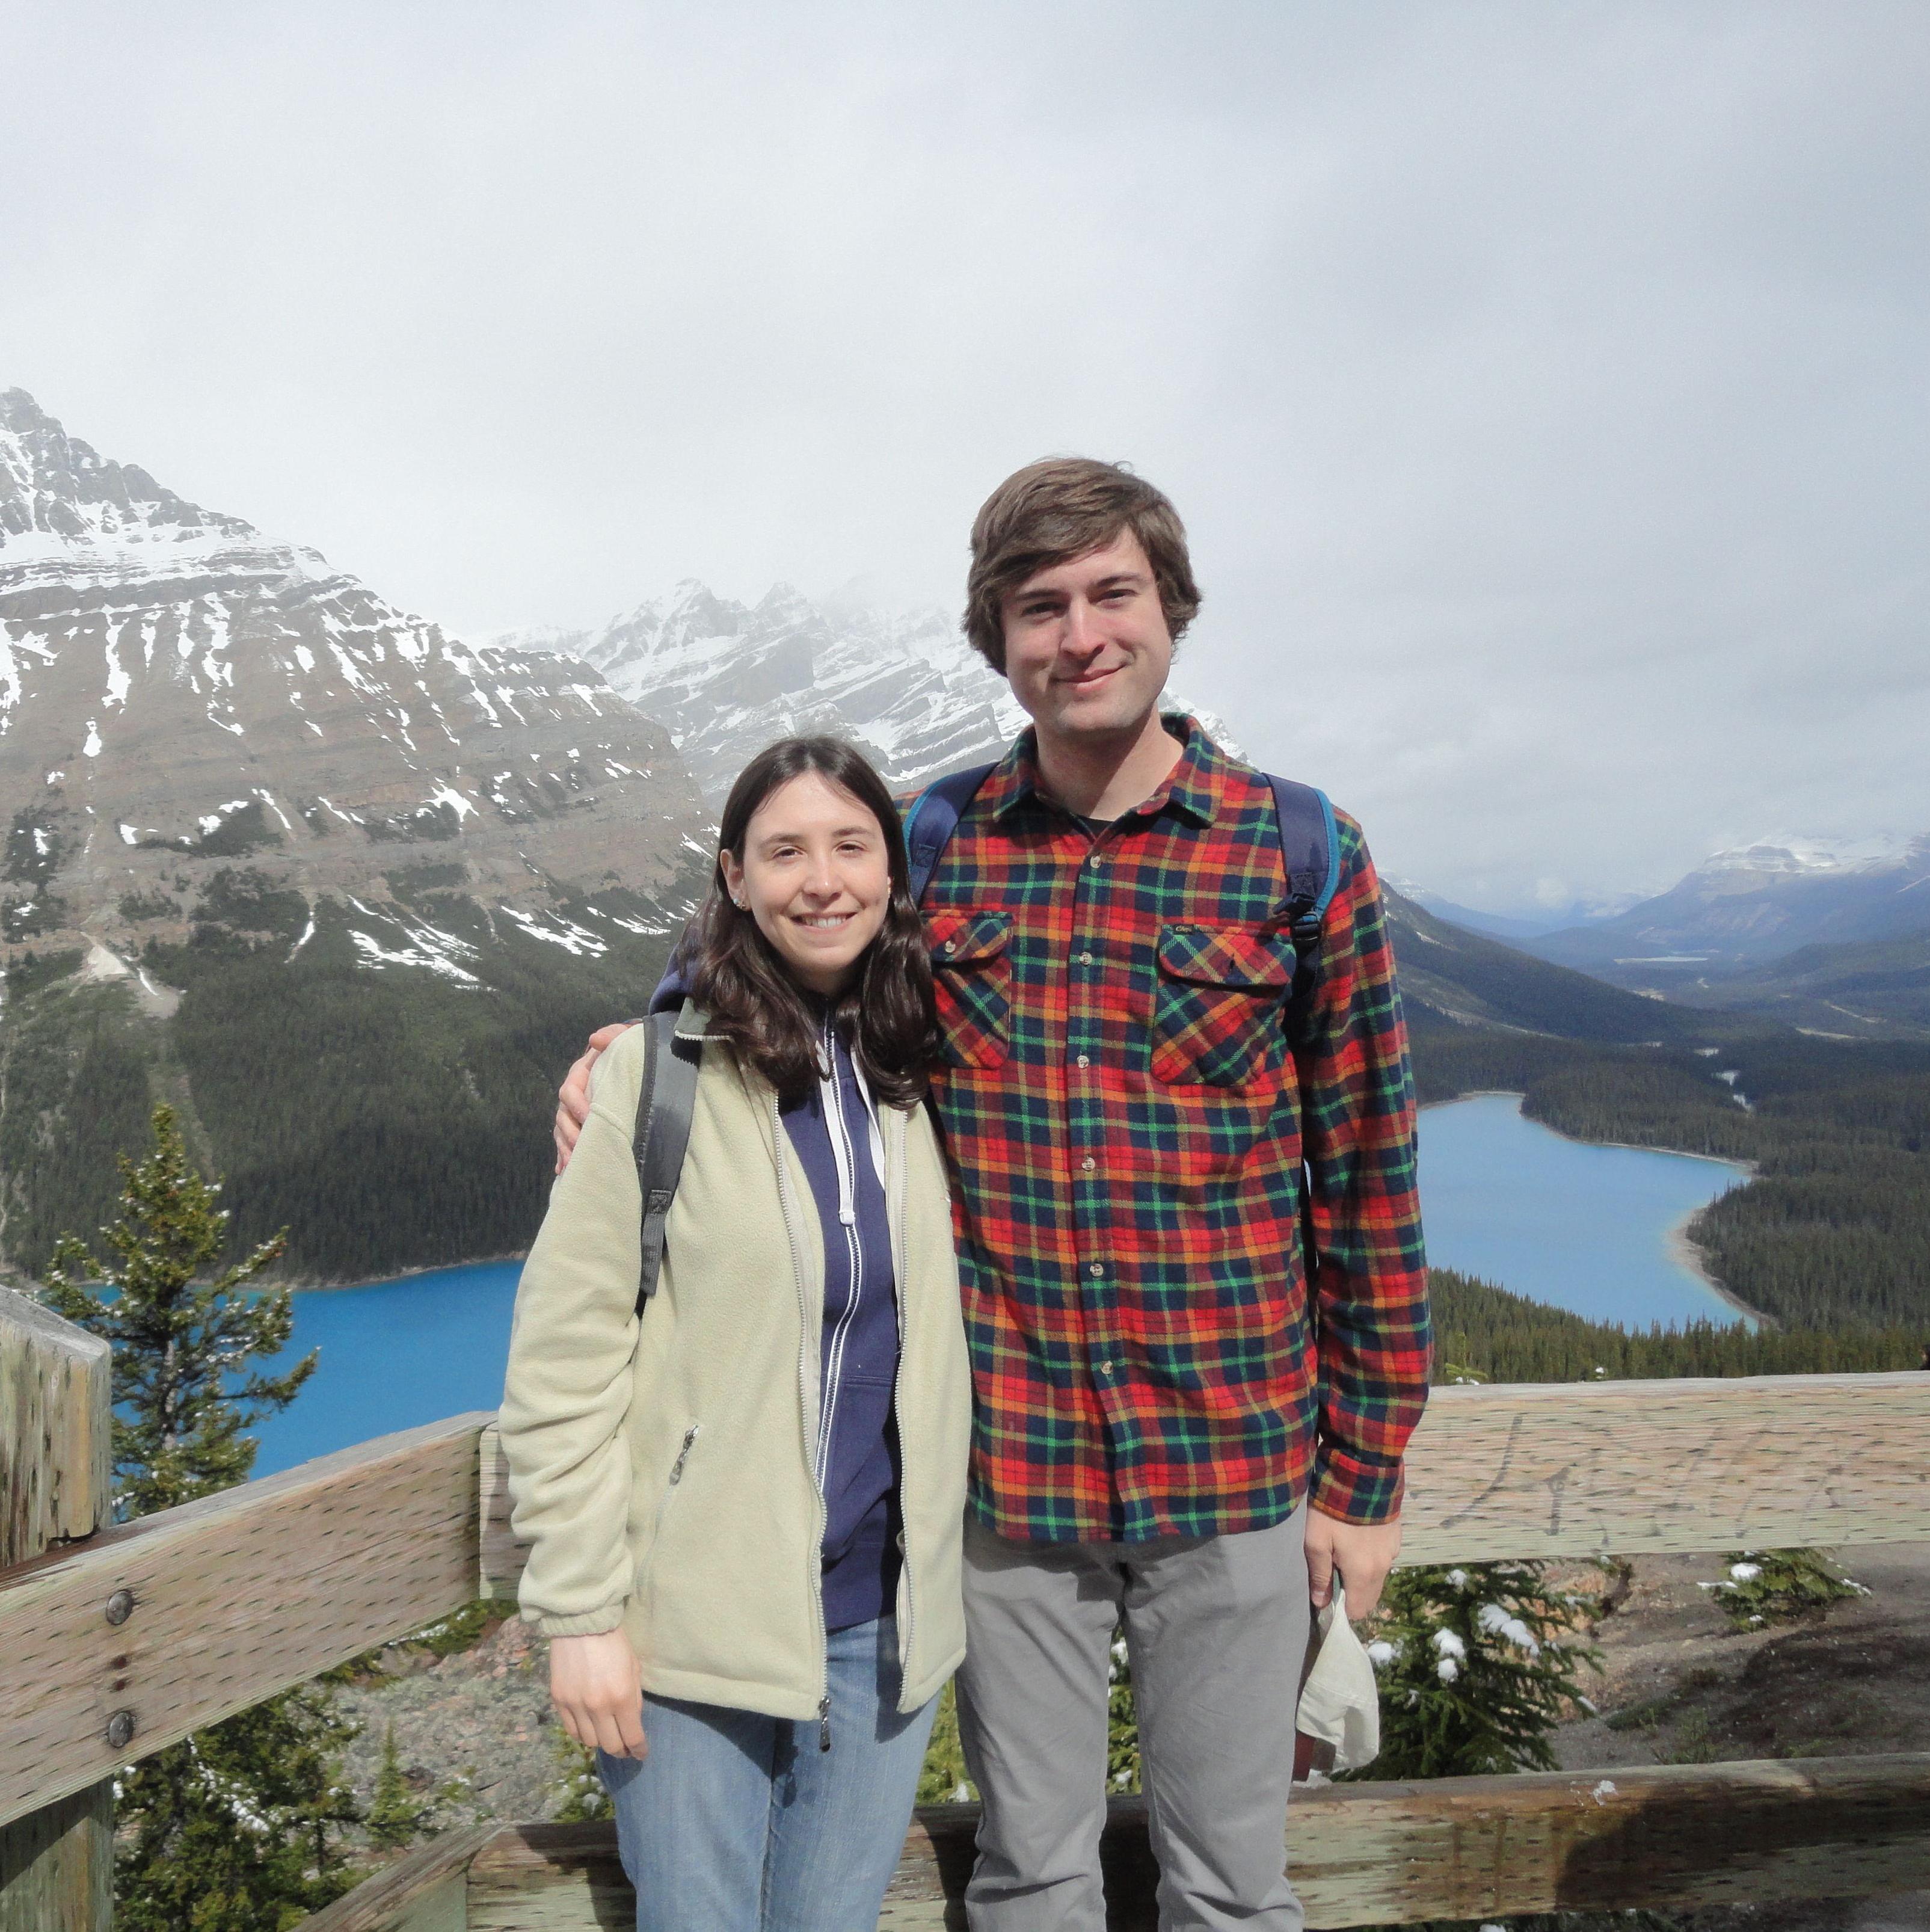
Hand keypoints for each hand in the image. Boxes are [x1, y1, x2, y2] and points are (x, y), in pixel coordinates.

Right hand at [549, 1629, 647, 1759]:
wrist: (581, 1623)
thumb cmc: (614, 1642)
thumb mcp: (634, 1668)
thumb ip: (634, 1698)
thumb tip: (633, 1723)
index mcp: (621, 1697)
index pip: (632, 1737)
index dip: (639, 1750)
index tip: (641, 1754)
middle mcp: (597, 1707)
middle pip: (610, 1745)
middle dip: (621, 1749)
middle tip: (625, 1747)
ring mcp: (575, 1705)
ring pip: (589, 1741)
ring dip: (601, 1741)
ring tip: (607, 1734)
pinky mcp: (559, 1701)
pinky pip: (571, 1730)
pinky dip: (582, 1733)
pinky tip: (589, 1727)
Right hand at [553, 1024, 634, 1173]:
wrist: (631, 1059)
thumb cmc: (626, 1049)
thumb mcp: (623, 1038)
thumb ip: (613, 1035)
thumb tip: (595, 1040)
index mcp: (581, 1074)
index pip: (570, 1090)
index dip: (577, 1104)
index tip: (589, 1116)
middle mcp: (574, 1094)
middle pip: (562, 1115)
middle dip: (570, 1133)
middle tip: (581, 1147)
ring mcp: (575, 1111)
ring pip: (562, 1131)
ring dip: (565, 1148)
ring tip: (572, 1164)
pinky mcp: (580, 1124)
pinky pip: (567, 1141)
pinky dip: (564, 1155)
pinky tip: (563, 1171)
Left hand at [1305, 1509, 1401, 1620]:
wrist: (1361, 1476)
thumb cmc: (1332, 1511)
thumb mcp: (1315, 1541)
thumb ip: (1319, 1575)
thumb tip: (1321, 1603)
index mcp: (1362, 1574)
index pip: (1358, 1611)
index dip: (1343, 1607)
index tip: (1330, 1594)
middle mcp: (1382, 1568)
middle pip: (1370, 1598)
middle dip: (1354, 1593)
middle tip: (1335, 1571)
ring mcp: (1393, 1552)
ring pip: (1378, 1578)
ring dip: (1363, 1574)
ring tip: (1346, 1552)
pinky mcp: (1397, 1538)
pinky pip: (1384, 1559)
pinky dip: (1373, 1557)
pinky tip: (1360, 1538)